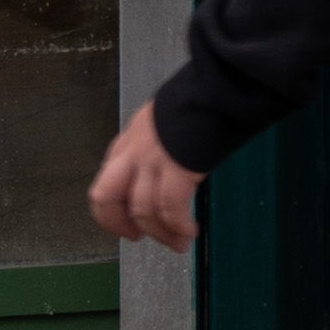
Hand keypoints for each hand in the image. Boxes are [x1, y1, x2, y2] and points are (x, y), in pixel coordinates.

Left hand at [89, 104, 201, 249]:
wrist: (224, 87)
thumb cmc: (206, 98)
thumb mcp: (167, 120)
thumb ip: (159, 145)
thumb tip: (170, 169)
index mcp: (130, 139)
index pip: (106, 183)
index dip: (112, 211)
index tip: (129, 224)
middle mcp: (133, 151)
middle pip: (107, 198)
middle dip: (119, 224)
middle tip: (139, 237)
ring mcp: (153, 160)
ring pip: (142, 209)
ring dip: (160, 233)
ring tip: (178, 242)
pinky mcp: (178, 168)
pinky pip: (170, 207)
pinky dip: (178, 225)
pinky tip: (189, 230)